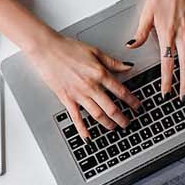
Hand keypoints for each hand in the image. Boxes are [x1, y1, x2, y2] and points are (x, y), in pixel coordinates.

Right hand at [0, 0, 136, 140]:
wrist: (47, 49)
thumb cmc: (68, 48)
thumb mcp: (95, 51)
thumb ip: (113, 62)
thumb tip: (128, 66)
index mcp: (100, 74)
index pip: (121, 91)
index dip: (132, 101)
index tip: (137, 107)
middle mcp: (91, 86)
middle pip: (111, 107)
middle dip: (122, 118)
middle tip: (128, 123)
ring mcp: (78, 94)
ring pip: (97, 114)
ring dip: (107, 123)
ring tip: (113, 127)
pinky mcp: (66, 99)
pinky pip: (76, 117)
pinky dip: (83, 128)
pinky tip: (88, 136)